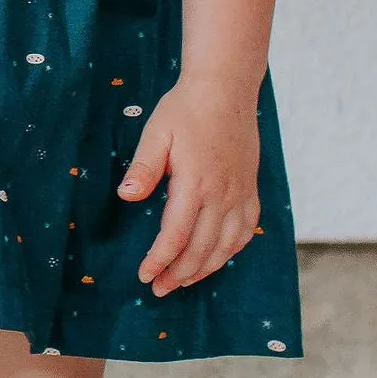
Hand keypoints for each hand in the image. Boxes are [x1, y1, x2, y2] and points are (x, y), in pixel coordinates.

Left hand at [120, 79, 261, 295]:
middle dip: (179, 273)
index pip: (176, 235)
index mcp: (195, 183)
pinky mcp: (250, 189)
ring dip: (205, 268)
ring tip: (183, 281)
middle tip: (159, 288)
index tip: (144, 276)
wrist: (225, 89)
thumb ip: (144, 167)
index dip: (159, 260)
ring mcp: (240, 193)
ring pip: (226, 245)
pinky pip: (246, 230)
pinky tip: (217, 257)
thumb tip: (126, 196)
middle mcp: (222, 194)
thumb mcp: (157, 133)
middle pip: (201, 248)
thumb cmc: (185, 109)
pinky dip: (231, 250)